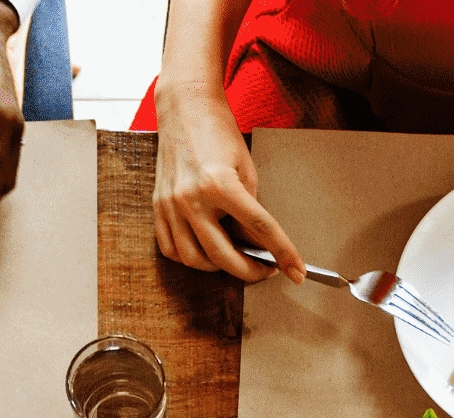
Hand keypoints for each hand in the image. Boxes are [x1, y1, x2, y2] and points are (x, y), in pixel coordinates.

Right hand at [151, 79, 301, 282]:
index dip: (282, 252)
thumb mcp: (245, 168)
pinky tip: (205, 252)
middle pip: (222, 256)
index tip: (296, 270)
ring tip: (234, 260)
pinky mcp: (157, 208)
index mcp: (220, 184)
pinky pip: (171, 249)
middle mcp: (191, 199)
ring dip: (217, 268)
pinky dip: (189, 258)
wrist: (184, 110)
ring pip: (193, 259)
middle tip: (264, 270)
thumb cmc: (218, 134)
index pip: (259, 228)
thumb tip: (256, 243)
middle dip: (248, 271)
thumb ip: (250, 208)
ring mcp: (170, 206)